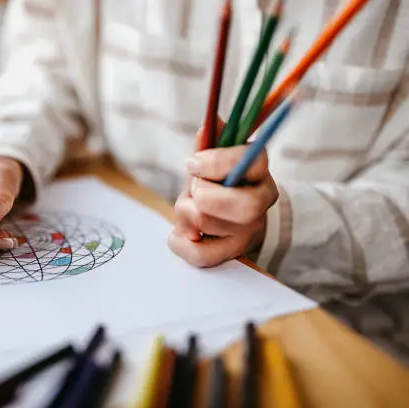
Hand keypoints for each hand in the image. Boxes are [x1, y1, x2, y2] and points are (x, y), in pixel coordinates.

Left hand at [168, 146, 277, 266]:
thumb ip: (209, 143)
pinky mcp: (230, 253)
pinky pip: (201, 255)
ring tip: (186, 208)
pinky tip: (181, 233)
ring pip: (209, 223)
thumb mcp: (212, 160)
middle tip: (193, 192)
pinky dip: (180, 242)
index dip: (217, 162)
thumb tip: (208, 125)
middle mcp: (261, 202)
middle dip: (205, 196)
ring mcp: (249, 231)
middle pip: (243, 206)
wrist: (228, 219)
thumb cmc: (217, 183)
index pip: (251, 160)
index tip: (192, 163)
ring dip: (184, 213)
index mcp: (259, 170)